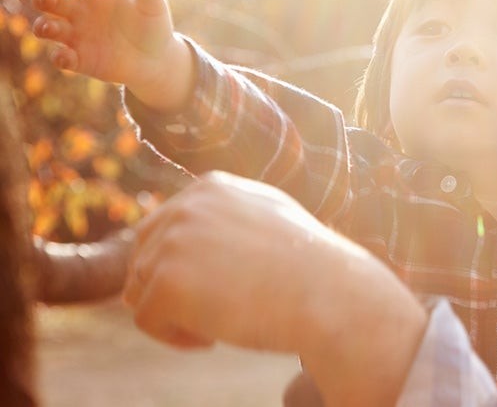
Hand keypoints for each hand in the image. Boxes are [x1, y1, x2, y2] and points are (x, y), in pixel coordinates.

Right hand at [31, 0, 191, 110]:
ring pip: (47, 27)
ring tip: (50, 27)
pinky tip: (67, 57)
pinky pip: (61, 58)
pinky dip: (60, 58)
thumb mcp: (155, 9)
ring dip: (43, 26)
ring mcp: (76, 35)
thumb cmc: (153, 26)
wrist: (156, 59)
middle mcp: (81, 10)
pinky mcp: (78, 60)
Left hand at [124, 171, 427, 404]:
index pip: (163, 227)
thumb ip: (224, 217)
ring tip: (217, 324)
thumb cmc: (307, 265)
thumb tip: (173, 244)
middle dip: (168, 288)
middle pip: (141, 256)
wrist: (328, 293)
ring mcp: (173, 242)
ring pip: (140, 290)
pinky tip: (212, 338)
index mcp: (211, 187)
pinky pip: (146, 320)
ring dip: (173, 313)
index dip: (183, 265)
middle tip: (210, 311)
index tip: (220, 286)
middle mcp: (186, 206)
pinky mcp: (166, 283)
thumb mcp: (267, 218)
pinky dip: (174, 337)